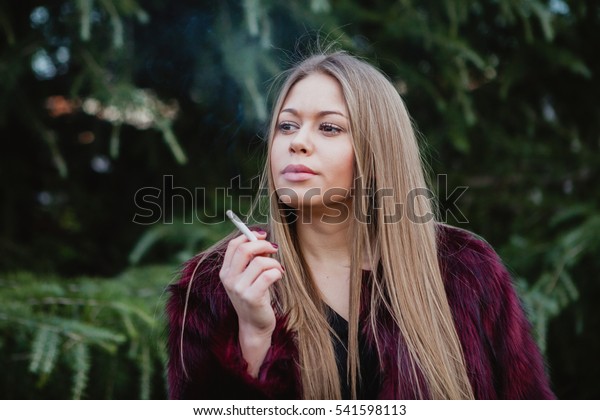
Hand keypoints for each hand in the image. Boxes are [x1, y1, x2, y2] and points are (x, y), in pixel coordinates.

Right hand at [219, 231, 282, 375]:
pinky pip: (268, 275)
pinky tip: (279, 276)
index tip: (262, 236)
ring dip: (274, 262)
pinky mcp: (252, 297)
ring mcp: (239, 289)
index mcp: (225, 271)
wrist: (254, 325)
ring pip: (260, 262)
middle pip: (245, 250)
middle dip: (263, 245)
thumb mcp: (249, 276)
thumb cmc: (255, 296)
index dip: (249, 235)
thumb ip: (252, 259)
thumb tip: (263, 240)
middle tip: (274, 249)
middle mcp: (229, 279)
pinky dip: (277, 272)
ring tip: (278, 269)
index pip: (233, 245)